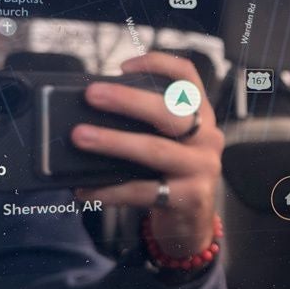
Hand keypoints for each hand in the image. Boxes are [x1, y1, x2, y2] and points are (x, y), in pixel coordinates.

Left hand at [71, 51, 223, 259]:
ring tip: (82, 137)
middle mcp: (207, 138)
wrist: (191, 225)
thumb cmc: (171, 176)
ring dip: (113, 141)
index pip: (188, 77)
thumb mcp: (170, 144)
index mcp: (201, 116)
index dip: (159, 64)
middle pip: (170, 111)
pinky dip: (110, 189)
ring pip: (155, 149)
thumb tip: (91, 114)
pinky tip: (86, 188)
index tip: (124, 66)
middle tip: (93, 95)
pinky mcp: (189, 198)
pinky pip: (143, 191)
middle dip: (128, 100)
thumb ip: (146, 127)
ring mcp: (202, 168)